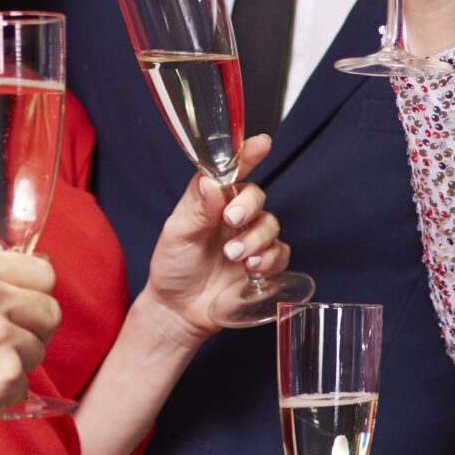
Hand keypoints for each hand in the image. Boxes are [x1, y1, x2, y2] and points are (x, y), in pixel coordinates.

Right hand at [0, 245, 61, 439]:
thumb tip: (21, 264)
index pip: (42, 272)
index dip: (34, 293)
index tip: (21, 307)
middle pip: (50, 311)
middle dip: (32, 329)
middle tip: (0, 342)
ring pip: (39, 348)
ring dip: (15, 361)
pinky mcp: (4, 374)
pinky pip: (25, 381)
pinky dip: (4, 389)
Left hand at [136, 134, 285, 339]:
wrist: (179, 310)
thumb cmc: (174, 266)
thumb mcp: (177, 235)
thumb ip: (196, 209)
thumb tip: (210, 182)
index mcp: (212, 200)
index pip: (232, 171)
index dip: (248, 155)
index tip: (262, 143)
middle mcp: (234, 215)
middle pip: (257, 196)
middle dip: (249, 206)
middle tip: (232, 221)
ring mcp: (250, 239)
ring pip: (271, 225)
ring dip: (256, 238)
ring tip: (235, 256)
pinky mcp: (263, 264)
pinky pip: (280, 253)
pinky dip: (270, 258)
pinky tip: (252, 268)